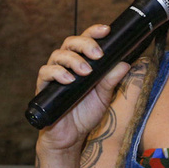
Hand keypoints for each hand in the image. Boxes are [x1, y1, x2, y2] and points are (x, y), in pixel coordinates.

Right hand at [35, 25, 130, 149]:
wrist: (70, 137)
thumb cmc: (86, 114)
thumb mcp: (104, 97)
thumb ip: (112, 80)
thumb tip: (124, 63)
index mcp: (82, 62)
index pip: (86, 40)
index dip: (94, 32)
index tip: (106, 30)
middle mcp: (67, 64)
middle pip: (71, 42)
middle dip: (85, 44)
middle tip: (98, 54)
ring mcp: (54, 74)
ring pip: (58, 54)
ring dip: (73, 60)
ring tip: (85, 71)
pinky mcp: (43, 86)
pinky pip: (46, 72)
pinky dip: (57, 73)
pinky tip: (69, 80)